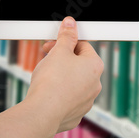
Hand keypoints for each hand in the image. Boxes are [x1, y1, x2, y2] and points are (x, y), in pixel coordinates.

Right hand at [26, 17, 102, 132]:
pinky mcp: (75, 113)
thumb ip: (67, 36)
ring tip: (46, 77)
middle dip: (62, 59)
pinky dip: (59, 93)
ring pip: (74, 82)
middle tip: (47, 59)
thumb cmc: (52, 82)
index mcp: (95, 66)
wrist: (43, 112)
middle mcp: (95, 84)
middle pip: (79, 64)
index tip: (52, 44)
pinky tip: (48, 93)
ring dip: (61, 76)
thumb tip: (71, 24)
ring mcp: (86, 101)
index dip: (65, 42)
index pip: (82, 46)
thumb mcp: (59, 51)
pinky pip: (68, 98)